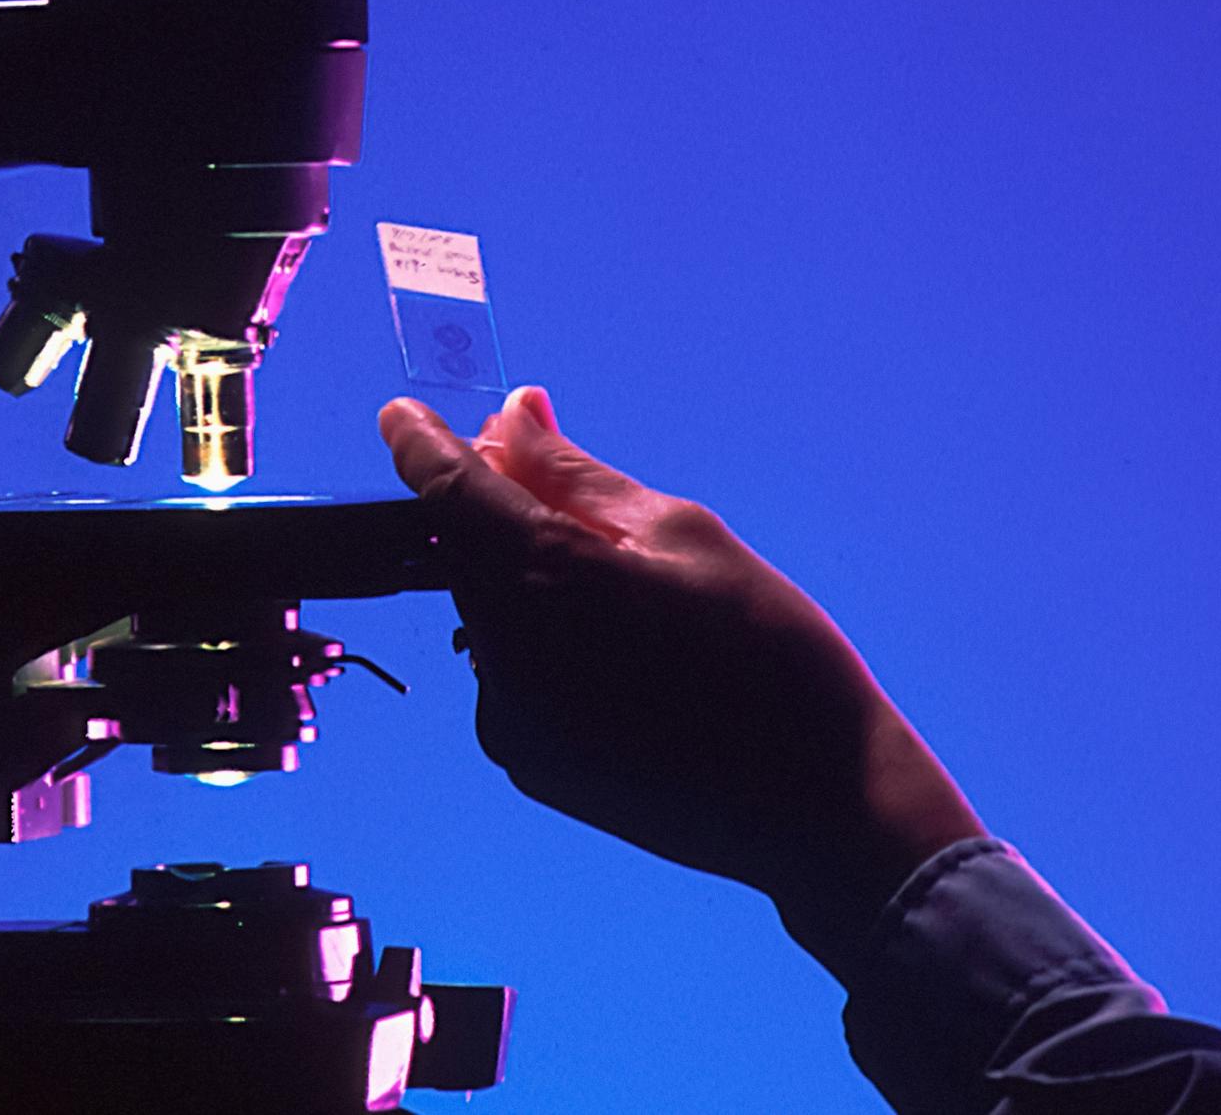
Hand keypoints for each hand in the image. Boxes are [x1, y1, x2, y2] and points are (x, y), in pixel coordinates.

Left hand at [378, 387, 986, 974]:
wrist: (817, 804)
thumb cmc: (770, 653)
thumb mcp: (683, 535)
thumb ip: (577, 476)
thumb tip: (511, 420)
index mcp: (544, 579)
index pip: (446, 491)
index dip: (420, 443)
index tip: (404, 415)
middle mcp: (504, 656)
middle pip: (466, 553)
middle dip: (496, 507)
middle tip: (555, 474)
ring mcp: (511, 722)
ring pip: (493, 615)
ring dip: (528, 580)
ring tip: (630, 589)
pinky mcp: (529, 766)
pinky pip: (515, 676)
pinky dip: (548, 643)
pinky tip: (630, 654)